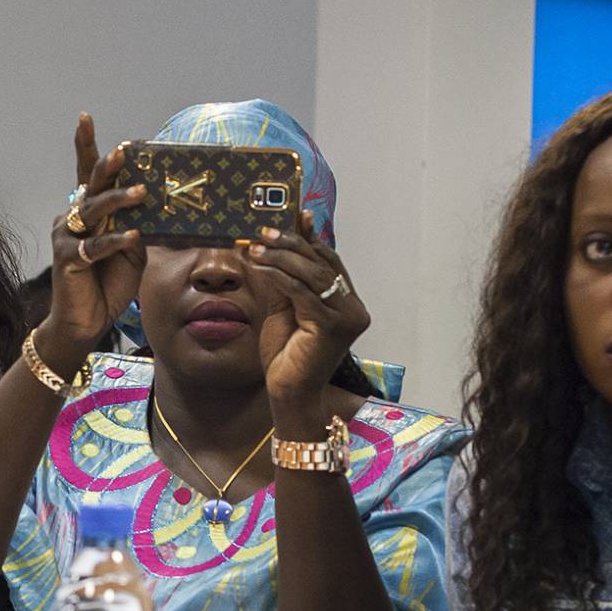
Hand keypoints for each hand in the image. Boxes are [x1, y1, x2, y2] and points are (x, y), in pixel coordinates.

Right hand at [34, 114, 148, 374]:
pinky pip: (95, 245)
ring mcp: (66, 237)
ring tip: (142, 192)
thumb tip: (153, 209)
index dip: (85, 145)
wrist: (83, 323)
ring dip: (119, 199)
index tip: (85, 117)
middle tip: (124, 150)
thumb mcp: (130, 253)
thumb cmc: (106, 286)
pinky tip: (132, 236)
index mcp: (87, 213)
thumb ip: (136, 228)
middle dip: (107, 165)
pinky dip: (115, 241)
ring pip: (93, 210)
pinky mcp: (67, 259)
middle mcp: (72, 218)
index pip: (87, 174)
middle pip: (90, 185)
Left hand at [246, 211, 370, 420]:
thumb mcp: (285, 308)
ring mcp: (347, 318)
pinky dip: (279, 275)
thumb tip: (276, 244)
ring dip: (281, 256)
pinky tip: (259, 265)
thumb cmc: (286, 355)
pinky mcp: (332, 327)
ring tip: (256, 247)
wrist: (288, 392)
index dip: (311, 239)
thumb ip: (286, 279)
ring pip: (312, 274)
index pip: (330, 262)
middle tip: (265, 231)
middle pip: (322, 263)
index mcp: (348, 303)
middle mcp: (354, 309)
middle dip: (292, 244)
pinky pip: (302, 291)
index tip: (293, 218)